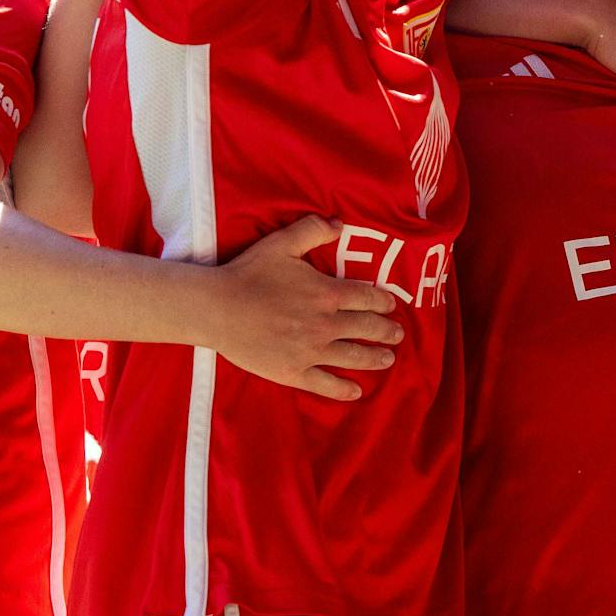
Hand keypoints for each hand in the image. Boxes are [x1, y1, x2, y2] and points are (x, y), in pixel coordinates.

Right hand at [210, 216, 403, 402]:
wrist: (217, 308)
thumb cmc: (249, 273)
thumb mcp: (282, 243)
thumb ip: (313, 230)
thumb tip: (341, 225)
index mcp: (326, 293)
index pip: (367, 297)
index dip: (383, 302)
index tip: (391, 306)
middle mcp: (325, 324)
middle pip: (367, 328)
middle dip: (387, 331)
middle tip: (398, 334)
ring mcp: (310, 351)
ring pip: (353, 357)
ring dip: (375, 358)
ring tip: (388, 359)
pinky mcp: (293, 372)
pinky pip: (325, 384)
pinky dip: (344, 389)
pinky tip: (356, 391)